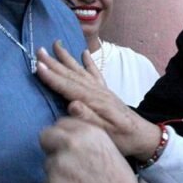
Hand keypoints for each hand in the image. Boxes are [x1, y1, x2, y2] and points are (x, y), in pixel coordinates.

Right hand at [36, 41, 159, 161]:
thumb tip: (71, 104)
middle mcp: (97, 91)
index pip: (68, 87)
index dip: (52, 77)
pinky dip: (89, 62)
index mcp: (94, 101)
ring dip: (67, 58)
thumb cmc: (123, 138)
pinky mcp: (106, 91)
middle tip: (39, 50)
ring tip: (56, 44)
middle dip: (54, 63)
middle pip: (71, 75)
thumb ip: (88, 118)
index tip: (38, 66)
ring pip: (80, 70)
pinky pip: (95, 73)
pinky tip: (84, 53)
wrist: (144, 136)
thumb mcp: (105, 134)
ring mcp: (102, 90)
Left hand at [40, 117, 138, 182]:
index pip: (61, 123)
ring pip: (48, 163)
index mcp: (87, 133)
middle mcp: (69, 144)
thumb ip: (85, 138)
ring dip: (57, 170)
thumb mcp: (108, 147)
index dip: (64, 134)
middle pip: (45, 136)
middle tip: (63, 159)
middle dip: (51, 145)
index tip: (67, 144)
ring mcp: (57, 165)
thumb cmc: (118, 180)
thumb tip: (67, 136)